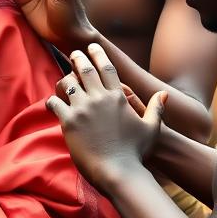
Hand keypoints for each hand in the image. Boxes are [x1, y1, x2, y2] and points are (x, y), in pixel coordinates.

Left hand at [47, 43, 166, 191]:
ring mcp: (82, 109)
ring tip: (64, 79)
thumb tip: (164, 94)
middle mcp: (99, 98)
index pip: (106, 68)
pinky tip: (52, 103)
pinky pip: (55, 104)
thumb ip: (156, 108)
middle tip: (74, 54)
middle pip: (85, 70)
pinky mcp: (69, 122)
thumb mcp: (151, 128)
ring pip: (68, 84)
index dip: (98, 54)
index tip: (92, 46)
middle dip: (78, 58)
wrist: (118, 171)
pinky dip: (52, 101)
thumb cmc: (136, 152)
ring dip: (65, 79)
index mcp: (118, 97)